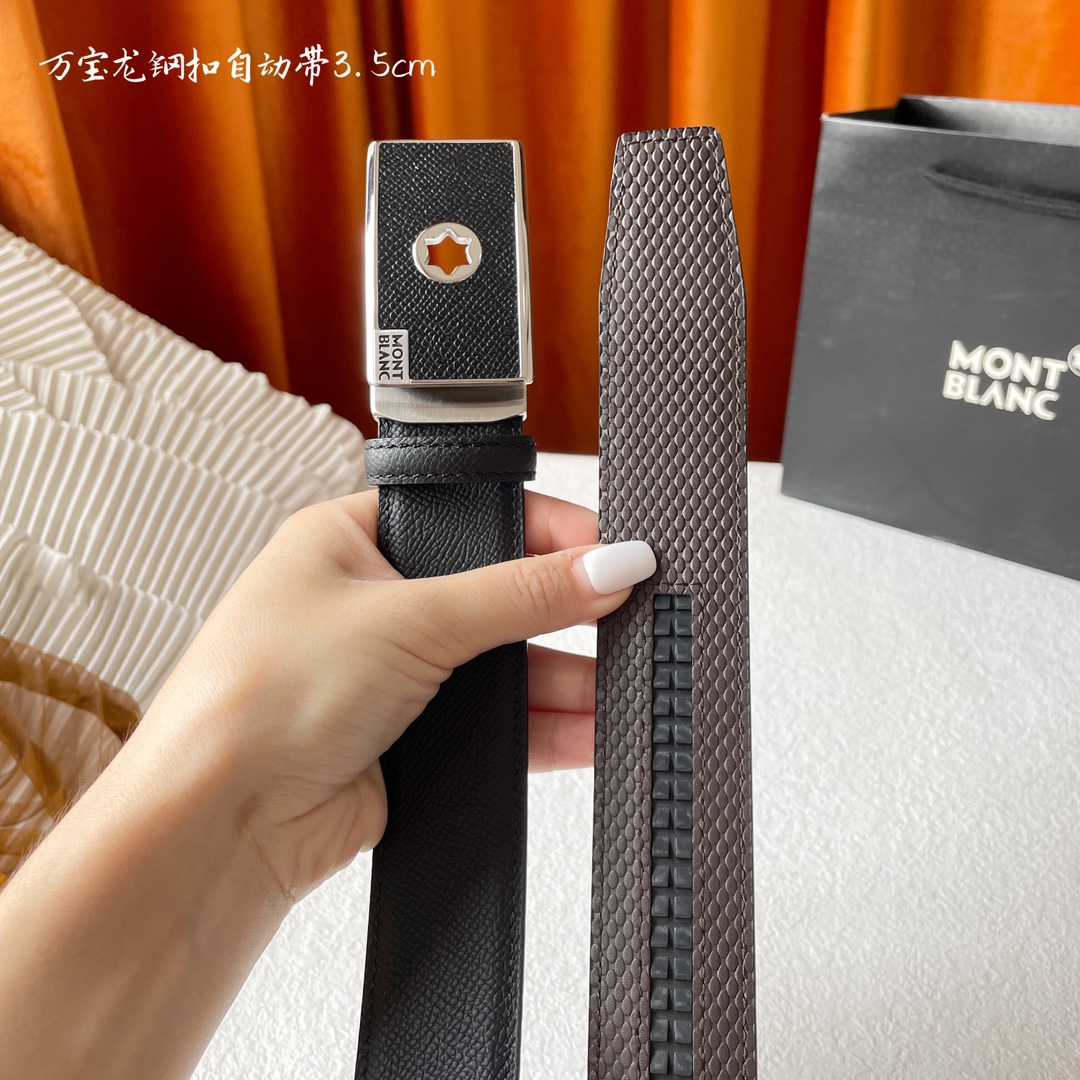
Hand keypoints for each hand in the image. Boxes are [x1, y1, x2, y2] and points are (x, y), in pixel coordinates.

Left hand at [136, 489, 655, 904]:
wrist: (220, 824)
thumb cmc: (259, 696)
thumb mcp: (409, 617)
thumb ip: (518, 593)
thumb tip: (606, 564)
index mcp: (352, 540)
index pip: (471, 518)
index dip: (542, 531)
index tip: (607, 551)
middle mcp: (373, 603)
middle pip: (494, 595)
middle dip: (560, 614)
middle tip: (623, 619)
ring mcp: (392, 674)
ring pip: (500, 667)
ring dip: (559, 678)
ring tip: (616, 686)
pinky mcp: (410, 738)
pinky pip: (492, 724)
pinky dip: (540, 728)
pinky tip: (583, 730)